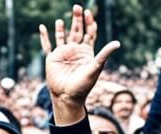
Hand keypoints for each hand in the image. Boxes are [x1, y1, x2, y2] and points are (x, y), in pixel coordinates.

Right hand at [42, 5, 119, 124]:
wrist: (68, 98)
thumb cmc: (83, 86)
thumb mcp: (95, 68)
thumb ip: (104, 54)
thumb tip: (117, 43)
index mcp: (86, 52)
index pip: (89, 34)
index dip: (90, 23)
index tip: (89, 13)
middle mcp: (75, 51)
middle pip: (77, 31)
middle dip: (77, 19)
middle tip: (77, 7)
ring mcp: (63, 53)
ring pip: (62, 36)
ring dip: (61, 28)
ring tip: (61, 20)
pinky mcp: (53, 58)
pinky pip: (47, 45)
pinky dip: (44, 37)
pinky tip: (42, 27)